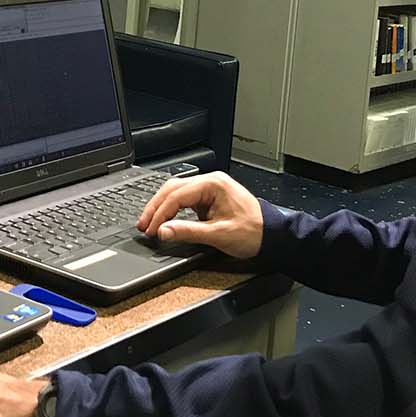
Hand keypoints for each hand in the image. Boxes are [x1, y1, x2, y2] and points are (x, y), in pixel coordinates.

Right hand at [137, 171, 263, 258]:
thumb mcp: (218, 235)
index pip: (176, 195)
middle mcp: (211, 181)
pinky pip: (185, 199)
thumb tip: (163, 231)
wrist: (273, 235)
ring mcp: (210, 188)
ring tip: (150, 223)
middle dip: (155, 207)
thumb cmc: (253, 232)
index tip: (150, 229)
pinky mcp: (210, 197)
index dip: (160, 213)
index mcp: (213, 184)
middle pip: (172, 189)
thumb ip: (187, 232)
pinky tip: (165, 220)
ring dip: (162, 208)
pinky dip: (172, 209)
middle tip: (143, 225)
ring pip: (176, 192)